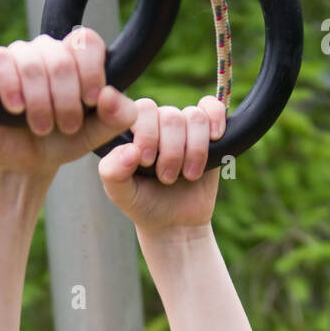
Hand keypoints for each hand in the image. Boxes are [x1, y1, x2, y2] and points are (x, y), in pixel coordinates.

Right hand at [0, 29, 138, 179]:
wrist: (27, 162)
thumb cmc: (63, 141)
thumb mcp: (96, 135)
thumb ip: (116, 117)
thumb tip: (109, 95)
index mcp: (78, 59)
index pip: (88, 43)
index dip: (91, 71)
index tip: (90, 101)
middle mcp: (50, 51)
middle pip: (61, 61)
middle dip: (66, 101)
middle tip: (66, 127)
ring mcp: (21, 55)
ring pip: (32, 64)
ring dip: (40, 103)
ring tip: (42, 128)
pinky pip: (1, 61)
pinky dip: (11, 87)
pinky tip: (16, 109)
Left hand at [97, 97, 226, 234]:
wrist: (174, 223)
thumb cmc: (144, 204)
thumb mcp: (121, 194)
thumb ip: (113, 172)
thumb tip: (130, 150)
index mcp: (135, 129)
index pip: (144, 110)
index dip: (148, 134)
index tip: (147, 162)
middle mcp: (159, 122)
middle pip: (171, 116)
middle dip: (172, 151)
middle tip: (167, 178)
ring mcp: (185, 126)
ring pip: (195, 117)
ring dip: (194, 149)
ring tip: (189, 175)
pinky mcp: (209, 133)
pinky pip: (214, 107)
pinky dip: (216, 119)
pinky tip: (215, 138)